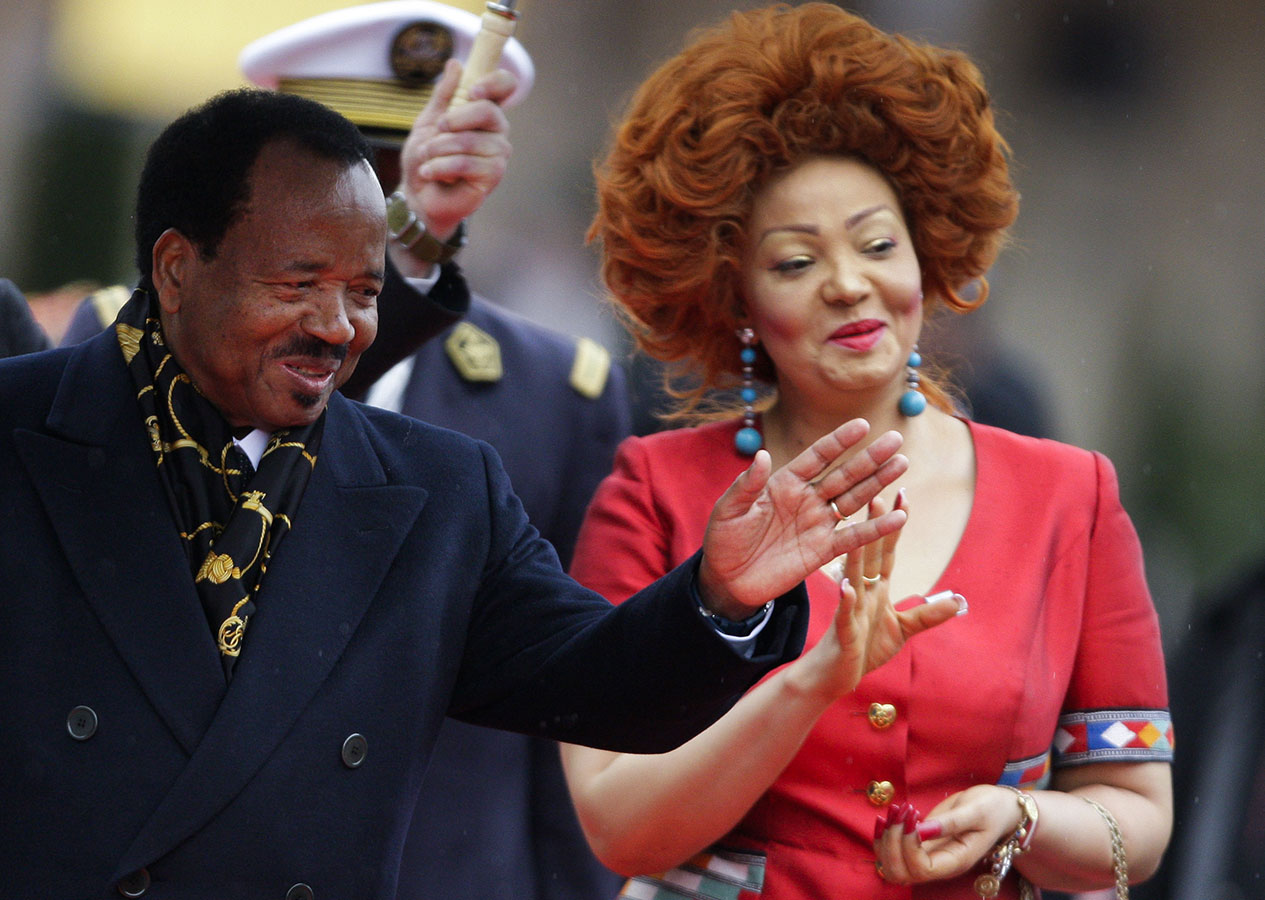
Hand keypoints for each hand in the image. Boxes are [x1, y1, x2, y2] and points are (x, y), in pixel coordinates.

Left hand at [395, 57, 514, 245]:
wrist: (419, 195)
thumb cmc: (426, 158)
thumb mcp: (429, 121)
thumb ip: (443, 96)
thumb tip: (455, 64)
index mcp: (485, 112)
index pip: (505, 86)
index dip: (493, 82)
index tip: (471, 91)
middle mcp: (497, 132)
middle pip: (487, 111)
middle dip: (453, 120)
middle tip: (436, 130)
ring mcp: (498, 155)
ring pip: (469, 140)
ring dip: (438, 149)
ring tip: (427, 159)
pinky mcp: (492, 177)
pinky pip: (464, 163)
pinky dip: (439, 167)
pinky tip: (431, 173)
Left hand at [697, 419, 907, 619]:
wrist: (727, 580)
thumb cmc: (724, 539)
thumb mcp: (729, 509)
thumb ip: (747, 484)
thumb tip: (762, 454)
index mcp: (785, 482)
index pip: (817, 457)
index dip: (839, 441)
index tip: (863, 424)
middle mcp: (806, 499)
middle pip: (844, 474)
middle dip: (869, 458)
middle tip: (896, 439)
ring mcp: (817, 524)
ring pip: (854, 499)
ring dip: (877, 483)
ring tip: (902, 464)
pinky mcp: (822, 551)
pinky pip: (853, 538)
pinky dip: (875, 528)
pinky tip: (898, 516)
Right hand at [794, 493, 962, 699]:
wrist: (834, 676)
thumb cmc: (863, 649)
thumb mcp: (903, 629)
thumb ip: (929, 614)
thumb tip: (960, 601)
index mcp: (876, 588)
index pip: (887, 551)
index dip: (895, 526)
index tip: (902, 497)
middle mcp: (861, 591)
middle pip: (869, 554)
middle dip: (873, 526)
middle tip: (876, 494)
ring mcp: (851, 609)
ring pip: (853, 576)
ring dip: (857, 553)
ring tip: (858, 528)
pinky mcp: (843, 631)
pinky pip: (844, 613)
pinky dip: (846, 600)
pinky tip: (846, 586)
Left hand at [873, 785, 1025, 885]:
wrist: (998, 809)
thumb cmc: (992, 809)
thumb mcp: (976, 811)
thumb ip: (951, 822)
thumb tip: (922, 830)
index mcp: (956, 861)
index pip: (922, 869)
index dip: (909, 846)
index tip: (912, 817)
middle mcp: (938, 865)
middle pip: (901, 873)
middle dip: (892, 844)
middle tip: (900, 813)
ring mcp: (927, 857)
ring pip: (891, 866)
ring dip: (885, 840)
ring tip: (895, 811)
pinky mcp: (919, 846)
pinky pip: (892, 852)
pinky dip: (884, 836)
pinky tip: (891, 815)